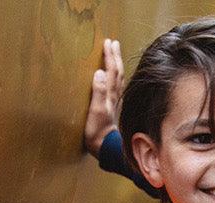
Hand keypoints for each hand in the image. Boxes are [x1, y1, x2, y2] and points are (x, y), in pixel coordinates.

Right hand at [84, 38, 123, 156]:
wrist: (105, 148)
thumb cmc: (98, 131)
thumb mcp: (96, 110)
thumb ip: (98, 91)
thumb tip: (100, 72)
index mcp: (110, 95)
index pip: (111, 71)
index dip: (110, 56)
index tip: (108, 42)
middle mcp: (114, 97)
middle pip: (118, 73)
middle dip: (115, 57)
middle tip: (114, 43)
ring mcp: (114, 103)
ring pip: (118, 80)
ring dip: (117, 65)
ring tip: (115, 55)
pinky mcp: (112, 109)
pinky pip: (116, 88)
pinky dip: (116, 78)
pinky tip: (114, 78)